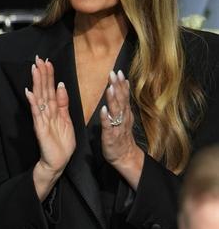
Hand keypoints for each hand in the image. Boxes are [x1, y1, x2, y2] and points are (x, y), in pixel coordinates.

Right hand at [25, 56, 75, 195]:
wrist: (58, 162)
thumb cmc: (62, 143)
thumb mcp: (67, 119)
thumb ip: (63, 103)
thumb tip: (61, 85)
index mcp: (54, 109)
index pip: (50, 89)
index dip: (49, 75)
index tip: (47, 61)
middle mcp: (45, 112)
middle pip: (43, 90)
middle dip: (41, 74)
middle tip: (38, 59)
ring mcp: (41, 119)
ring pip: (39, 98)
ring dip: (37, 83)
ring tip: (34, 69)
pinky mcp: (40, 128)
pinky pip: (36, 113)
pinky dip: (33, 103)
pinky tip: (29, 92)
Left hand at [100, 70, 143, 184]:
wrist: (125, 157)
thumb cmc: (121, 136)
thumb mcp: (124, 117)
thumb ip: (123, 102)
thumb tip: (123, 84)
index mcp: (125, 113)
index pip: (124, 96)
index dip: (121, 84)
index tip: (119, 72)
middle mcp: (123, 118)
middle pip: (121, 100)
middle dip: (117, 86)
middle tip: (113, 73)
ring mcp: (117, 127)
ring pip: (116, 111)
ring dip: (113, 99)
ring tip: (110, 88)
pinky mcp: (110, 136)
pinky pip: (108, 126)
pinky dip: (106, 117)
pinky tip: (103, 109)